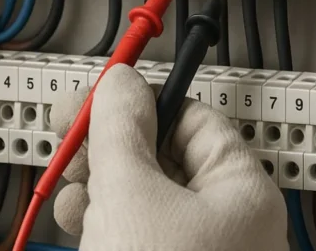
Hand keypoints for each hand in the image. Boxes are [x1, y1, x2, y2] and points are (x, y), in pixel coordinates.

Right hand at [50, 64, 288, 250]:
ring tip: (70, 183)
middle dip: (110, 144)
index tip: (102, 94)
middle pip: (165, 155)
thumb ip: (121, 128)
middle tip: (73, 133)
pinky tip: (78, 218)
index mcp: (245, 194)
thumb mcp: (128, 192)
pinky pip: (140, 232)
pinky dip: (107, 220)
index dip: (141, 100)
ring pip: (147, 197)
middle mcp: (232, 223)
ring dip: (101, 184)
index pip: (193, 117)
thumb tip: (122, 83)